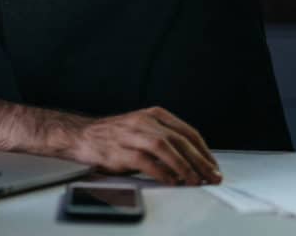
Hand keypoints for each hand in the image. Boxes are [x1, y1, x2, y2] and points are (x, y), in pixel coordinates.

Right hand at [66, 106, 221, 185]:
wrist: (83, 135)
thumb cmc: (116, 135)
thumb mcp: (144, 128)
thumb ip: (165, 138)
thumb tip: (193, 159)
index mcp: (154, 114)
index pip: (187, 132)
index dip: (203, 150)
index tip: (212, 165)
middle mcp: (144, 121)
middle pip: (180, 140)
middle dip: (199, 160)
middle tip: (211, 175)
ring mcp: (132, 135)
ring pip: (165, 148)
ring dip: (184, 166)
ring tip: (194, 180)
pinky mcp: (121, 151)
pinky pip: (146, 162)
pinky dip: (161, 173)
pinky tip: (171, 181)